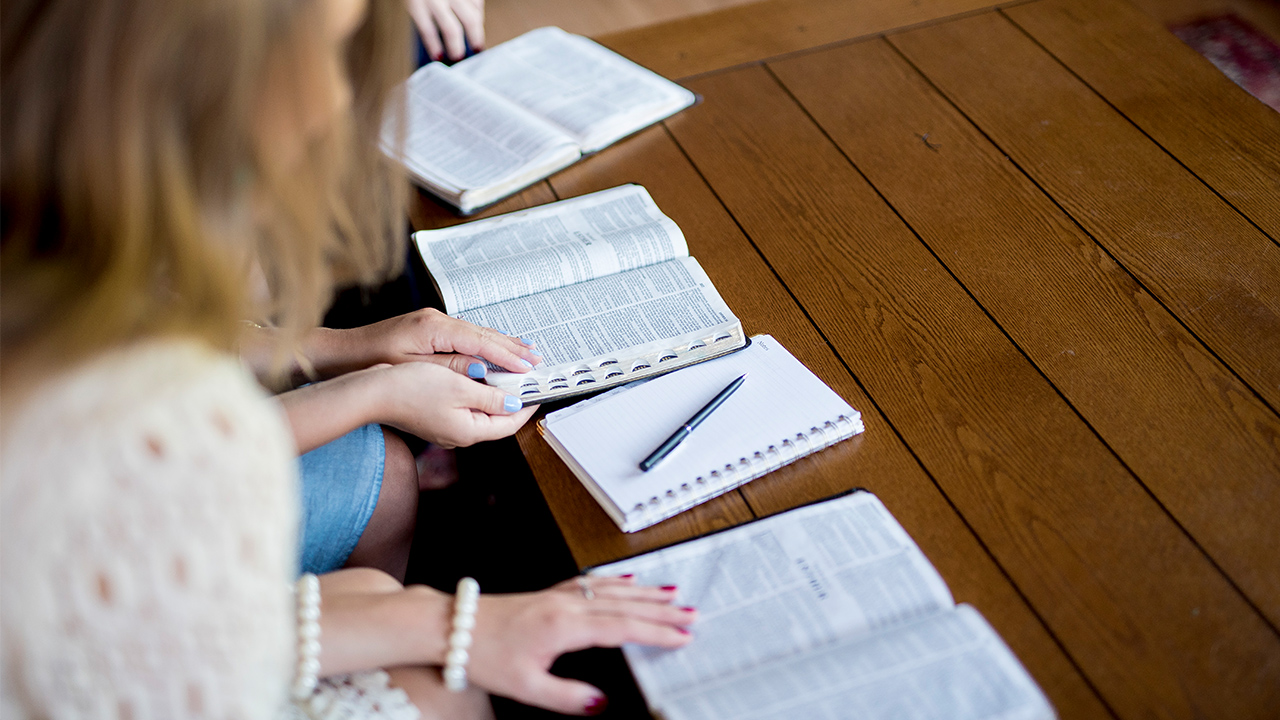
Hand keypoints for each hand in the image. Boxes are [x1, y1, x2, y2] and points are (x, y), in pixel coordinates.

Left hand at [351, 308, 538, 377]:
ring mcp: (433, 321)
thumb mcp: (413, 369)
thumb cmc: (372, 362)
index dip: (506, 355)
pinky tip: (495, 347)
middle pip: (483, 333)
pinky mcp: (429, 327)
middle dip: (512, 347)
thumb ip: (450, 367)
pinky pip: (466, 334)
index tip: (527, 366)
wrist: (342, 353)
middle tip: (537, 359)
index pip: (480, 341)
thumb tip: (482, 370)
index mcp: (433, 328)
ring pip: (477, 332)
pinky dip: (485, 342)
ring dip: (502, 343)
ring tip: (526, 352)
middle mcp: (437, 319)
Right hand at [372, 361, 536, 446]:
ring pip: (479, 412)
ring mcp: (445, 429)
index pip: (509, 423)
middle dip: (512, 399)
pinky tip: (475, 379)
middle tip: (524, 379)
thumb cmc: (413, 388)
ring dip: (493, 395)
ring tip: (504, 376)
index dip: (527, 407)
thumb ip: (491, 396)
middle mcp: (458, 435)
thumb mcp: (460, 387)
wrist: (374, 392)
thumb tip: (514, 403)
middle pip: (495, 419)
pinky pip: (463, 408)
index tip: (538, 391)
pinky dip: (474, 394)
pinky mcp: (434, 419)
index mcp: (468, 431)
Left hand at [407, 0, 484, 61]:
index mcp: (417, 1)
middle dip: (457, 49)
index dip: (434, 47)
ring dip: (475, 36)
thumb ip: (423, 12)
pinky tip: (477, 23)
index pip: (428, 31)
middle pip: (452, 30)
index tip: (440, 58)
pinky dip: (478, 15)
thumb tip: (438, 39)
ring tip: (477, 47)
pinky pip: (477, 4)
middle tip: (460, 59)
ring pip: (471, 19)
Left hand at [468, 576, 694, 714]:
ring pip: (611, 590)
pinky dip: (616, 581)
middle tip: (691, 613)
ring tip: (672, 595)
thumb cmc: (484, 654)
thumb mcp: (526, 686)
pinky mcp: (550, 592)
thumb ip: (567, 697)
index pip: (622, 628)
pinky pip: (592, 582)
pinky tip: (627, 580)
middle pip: (624, 604)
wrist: (454, 625)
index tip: (681, 636)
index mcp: (564, 625)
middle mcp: (565, 604)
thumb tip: (600, 702)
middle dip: (661, 609)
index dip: (655, 632)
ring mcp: (559, 594)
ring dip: (644, 592)